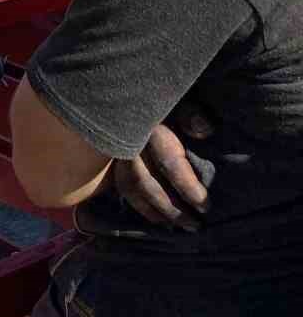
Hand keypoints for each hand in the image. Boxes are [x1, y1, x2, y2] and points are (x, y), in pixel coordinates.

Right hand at [111, 105, 213, 230]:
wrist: (121, 89)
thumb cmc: (162, 97)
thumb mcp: (180, 99)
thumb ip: (192, 114)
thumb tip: (204, 131)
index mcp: (150, 128)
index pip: (170, 163)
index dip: (188, 187)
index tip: (206, 206)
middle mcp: (129, 143)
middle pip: (147, 183)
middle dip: (171, 208)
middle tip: (194, 226)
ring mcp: (117, 151)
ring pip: (130, 188)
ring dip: (152, 211)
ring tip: (173, 227)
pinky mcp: (111, 157)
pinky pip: (121, 185)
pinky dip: (137, 204)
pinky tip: (153, 216)